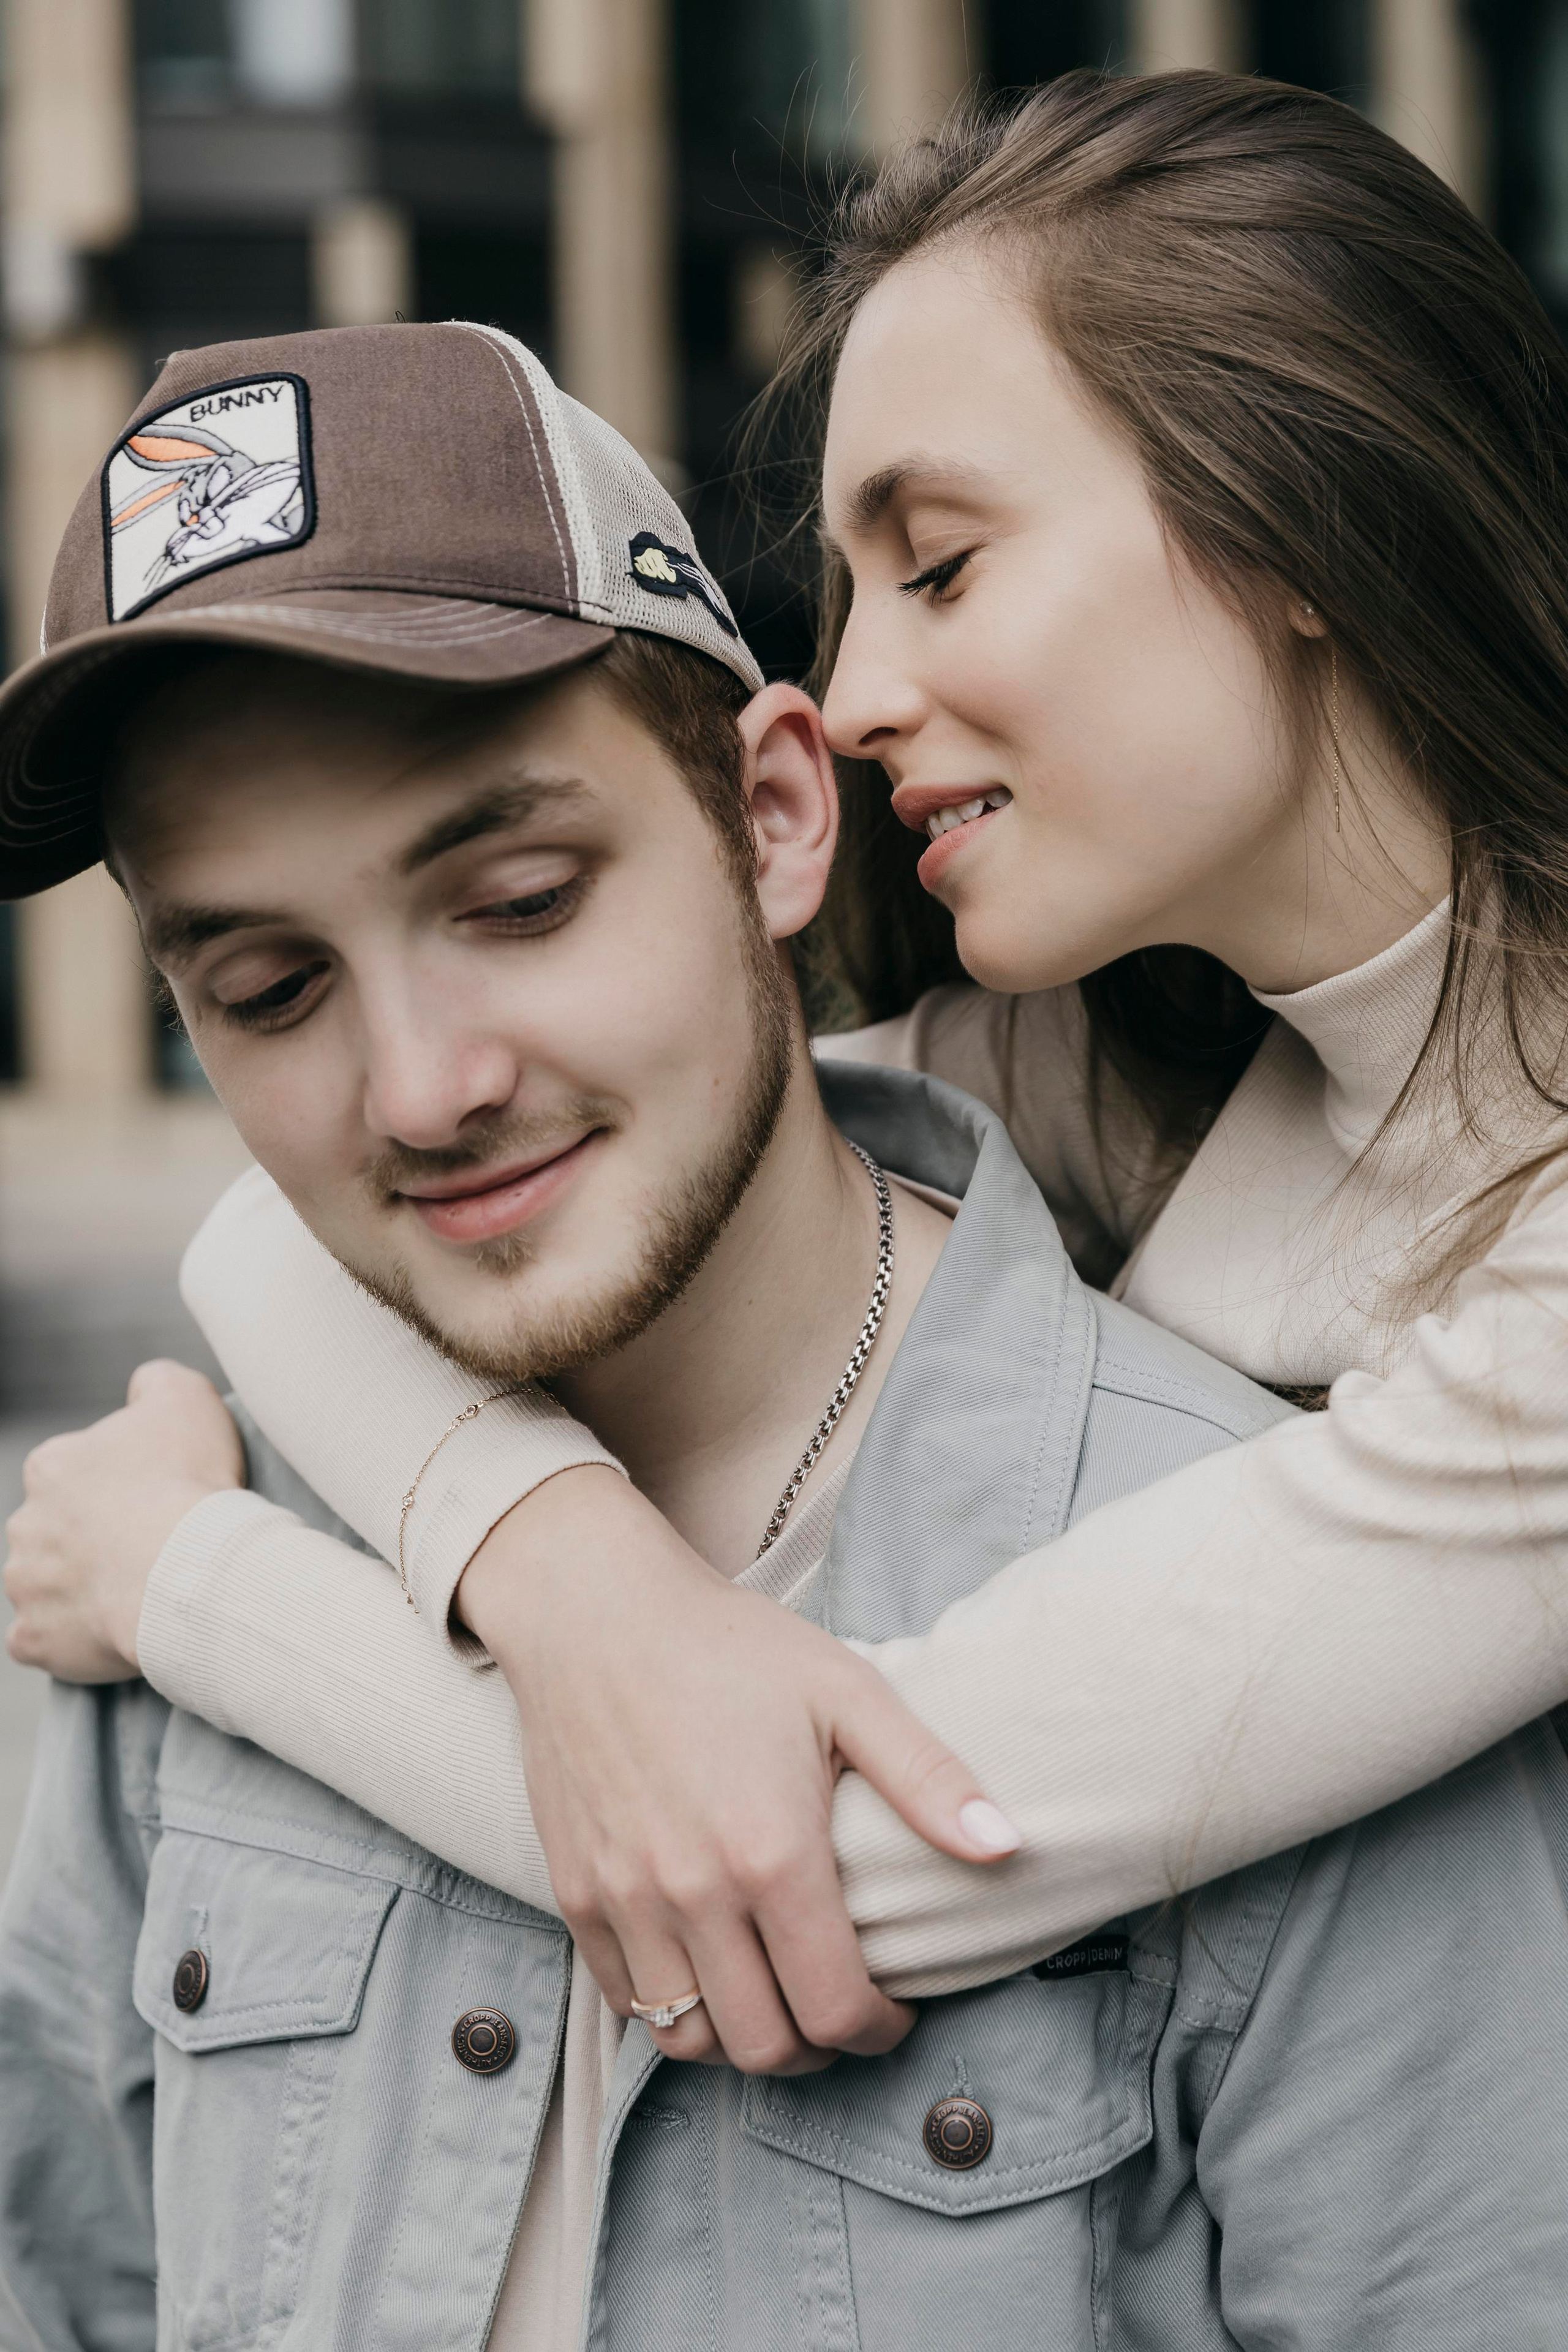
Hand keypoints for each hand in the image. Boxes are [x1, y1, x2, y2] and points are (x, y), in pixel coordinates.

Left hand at [5, 1360, 244, 1680]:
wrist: (189, 1567)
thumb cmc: (187, 1480)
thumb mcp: (184, 1396)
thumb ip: (155, 1382)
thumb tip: (143, 1387)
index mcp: (51, 1466)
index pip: (73, 1471)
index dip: (119, 1485)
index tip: (158, 1497)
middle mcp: (25, 1523)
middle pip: (55, 1529)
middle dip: (92, 1538)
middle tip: (150, 1546)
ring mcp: (25, 1585)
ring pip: (43, 1585)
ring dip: (78, 1588)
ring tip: (136, 1592)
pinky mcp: (36, 1639)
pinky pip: (41, 1641)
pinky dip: (67, 1639)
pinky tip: (107, 1629)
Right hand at [457, 1468, 1018, 2074]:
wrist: (597, 1611)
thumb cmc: (731, 1647)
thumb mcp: (846, 1691)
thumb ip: (928, 1777)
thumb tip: (1007, 1847)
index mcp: (772, 1853)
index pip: (836, 2008)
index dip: (879, 2031)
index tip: (895, 2010)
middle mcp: (693, 1893)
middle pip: (765, 2047)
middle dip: (819, 2048)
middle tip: (842, 2011)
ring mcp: (625, 1899)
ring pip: (688, 2040)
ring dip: (743, 2039)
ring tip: (776, 1998)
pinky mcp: (575, 1892)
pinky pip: (625, 1999)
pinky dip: (672, 2008)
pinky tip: (708, 1967)